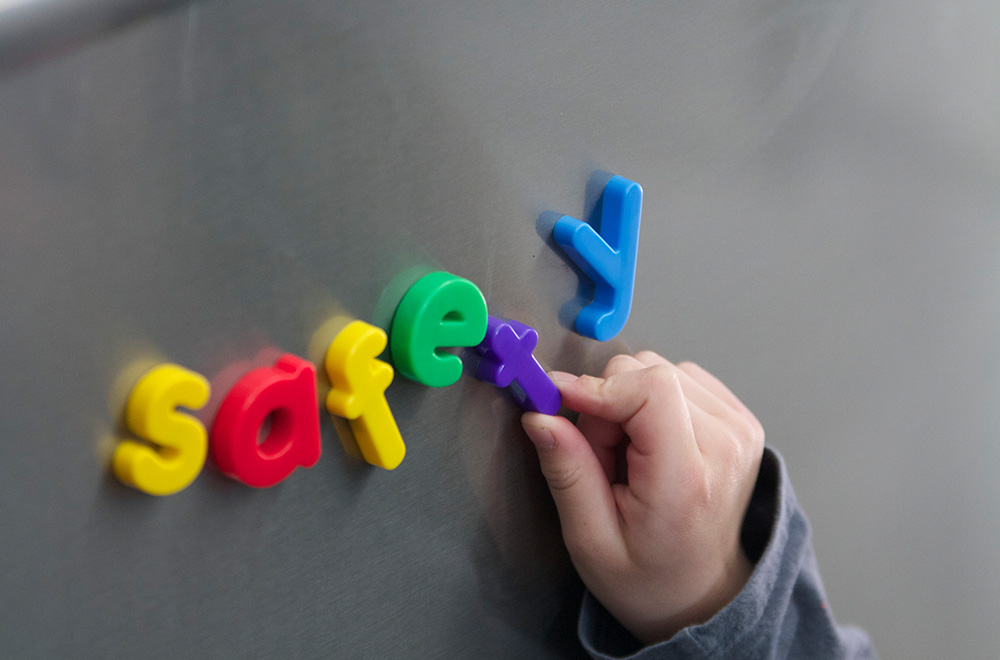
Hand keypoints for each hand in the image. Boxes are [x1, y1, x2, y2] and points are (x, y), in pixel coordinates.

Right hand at [521, 351, 764, 644]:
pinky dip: (655, 402)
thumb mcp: (589, 539)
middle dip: (609, 405)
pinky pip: (682, 377)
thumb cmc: (646, 577)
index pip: (650, 388)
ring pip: (660, 368)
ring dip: (631, 404)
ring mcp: (739, 429)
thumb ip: (567, 472)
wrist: (702, 594)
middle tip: (605, 459)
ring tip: (631, 457)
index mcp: (686, 478)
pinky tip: (653, 444)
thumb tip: (539, 416)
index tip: (560, 399)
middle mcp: (724, 445)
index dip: (598, 386)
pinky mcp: (739, 419)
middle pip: (648, 372)